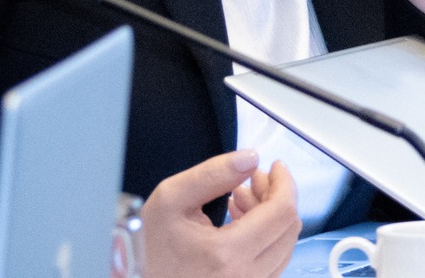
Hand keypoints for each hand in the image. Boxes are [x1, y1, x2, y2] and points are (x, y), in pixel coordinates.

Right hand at [139, 151, 298, 277]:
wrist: (137, 273)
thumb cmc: (148, 243)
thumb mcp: (172, 197)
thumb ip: (213, 173)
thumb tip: (250, 159)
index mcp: (227, 253)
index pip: (281, 212)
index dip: (284, 183)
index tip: (276, 167)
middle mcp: (244, 277)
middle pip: (288, 228)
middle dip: (277, 195)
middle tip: (256, 178)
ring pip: (284, 245)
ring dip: (271, 215)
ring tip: (243, 197)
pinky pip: (272, 261)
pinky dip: (265, 235)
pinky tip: (241, 219)